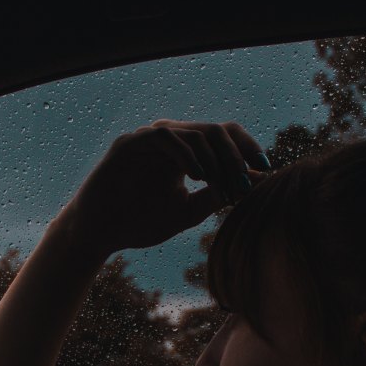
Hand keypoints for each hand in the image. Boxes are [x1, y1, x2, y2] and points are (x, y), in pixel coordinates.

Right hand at [57, 119, 271, 257]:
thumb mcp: (187, 212)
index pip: (223, 137)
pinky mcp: (130, 144)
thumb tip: (251, 185)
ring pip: (195, 132)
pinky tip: (198, 176)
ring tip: (221, 185)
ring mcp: (149, 140)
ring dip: (215, 159)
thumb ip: (215, 197)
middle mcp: (169, 141)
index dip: (247, 148)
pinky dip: (187, 153)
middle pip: (215, 131)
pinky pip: (165, 136)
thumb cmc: (139, 222)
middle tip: (245, 181)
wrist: (100, 234)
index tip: (265, 169)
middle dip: (236, 156)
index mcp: (184, 153)